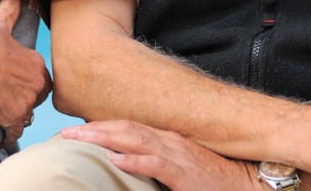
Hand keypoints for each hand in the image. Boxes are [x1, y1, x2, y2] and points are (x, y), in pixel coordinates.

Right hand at [0, 0, 52, 144]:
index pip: (42, 80)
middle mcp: (36, 85)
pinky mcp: (12, 119)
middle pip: (36, 98)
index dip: (29, 82)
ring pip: (26, 115)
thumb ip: (10, 11)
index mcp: (37, 64)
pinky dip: (7, 135)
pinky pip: (15, 133)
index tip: (15, 83)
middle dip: (25, 99)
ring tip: (1, 111)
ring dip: (16, 115)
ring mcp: (25, 104)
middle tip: (7, 97)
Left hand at [62, 121, 260, 190]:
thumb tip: (125, 161)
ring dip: (105, 139)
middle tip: (65, 132)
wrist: (244, 182)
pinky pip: (155, 163)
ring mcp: (176, 155)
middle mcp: (168, 141)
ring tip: (81, 140)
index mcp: (165, 139)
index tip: (75, 130)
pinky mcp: (183, 173)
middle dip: (93, 129)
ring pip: (135, 141)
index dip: (99, 127)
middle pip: (125, 129)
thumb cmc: (211, 176)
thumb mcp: (178, 164)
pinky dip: (134, 161)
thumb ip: (154, 159)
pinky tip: (116, 160)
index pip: (127, 127)